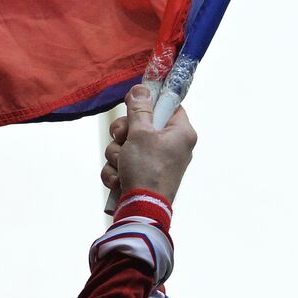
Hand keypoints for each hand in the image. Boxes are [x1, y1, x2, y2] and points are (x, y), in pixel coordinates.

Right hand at [100, 85, 196, 202]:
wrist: (141, 208)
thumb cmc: (147, 169)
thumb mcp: (140, 133)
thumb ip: (139, 109)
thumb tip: (141, 89)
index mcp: (180, 133)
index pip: (168, 106)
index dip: (148, 103)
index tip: (132, 103)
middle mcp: (172, 146)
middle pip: (141, 125)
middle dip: (123, 134)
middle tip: (122, 139)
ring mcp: (157, 162)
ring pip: (127, 145)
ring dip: (117, 154)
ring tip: (121, 166)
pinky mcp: (142, 175)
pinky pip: (123, 163)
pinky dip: (116, 170)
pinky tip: (118, 179)